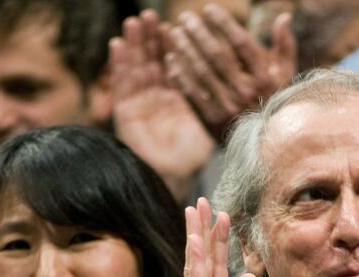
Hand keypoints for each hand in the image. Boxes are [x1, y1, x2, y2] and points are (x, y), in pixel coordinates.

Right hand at [112, 10, 216, 202]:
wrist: (176, 177)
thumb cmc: (196, 154)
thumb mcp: (214, 120)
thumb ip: (220, 99)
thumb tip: (240, 82)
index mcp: (179, 98)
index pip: (175, 65)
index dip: (174, 45)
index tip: (176, 24)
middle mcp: (159, 98)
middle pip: (153, 61)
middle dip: (152, 39)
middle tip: (151, 15)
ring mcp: (141, 103)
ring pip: (136, 67)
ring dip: (135, 44)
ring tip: (134, 22)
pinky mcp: (125, 112)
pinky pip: (122, 84)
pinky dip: (119, 64)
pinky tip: (118, 44)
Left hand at [164, 5, 295, 138]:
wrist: (265, 146)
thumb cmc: (274, 102)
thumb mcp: (285, 76)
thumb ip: (285, 46)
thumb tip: (284, 16)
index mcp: (264, 79)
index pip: (242, 44)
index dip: (224, 24)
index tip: (209, 8)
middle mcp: (246, 93)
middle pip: (217, 56)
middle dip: (199, 33)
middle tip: (185, 17)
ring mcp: (227, 108)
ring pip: (201, 72)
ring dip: (185, 50)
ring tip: (175, 33)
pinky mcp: (211, 121)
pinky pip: (191, 93)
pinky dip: (180, 75)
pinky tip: (171, 59)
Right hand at [166, 197, 261, 276]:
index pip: (216, 269)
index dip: (219, 243)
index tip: (223, 218)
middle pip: (203, 260)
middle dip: (204, 230)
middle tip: (203, 201)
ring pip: (196, 265)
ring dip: (196, 236)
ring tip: (196, 209)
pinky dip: (194, 261)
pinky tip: (195, 241)